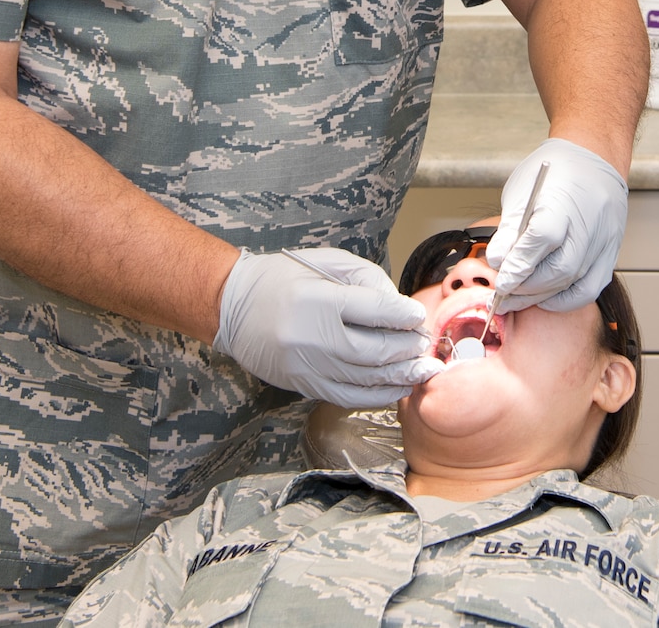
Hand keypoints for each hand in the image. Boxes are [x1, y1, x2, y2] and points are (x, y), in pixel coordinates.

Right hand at [214, 249, 439, 408]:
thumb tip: (401, 309)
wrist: (232, 307)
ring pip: (365, 378)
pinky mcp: (302, 385)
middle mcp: (311, 337)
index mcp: (317, 299)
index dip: (403, 315)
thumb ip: (367, 281)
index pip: (374, 311)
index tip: (419, 317)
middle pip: (375, 350)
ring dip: (401, 376)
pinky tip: (397, 388)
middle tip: (426, 344)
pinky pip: (348, 397)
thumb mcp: (326, 263)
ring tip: (423, 370)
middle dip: (408, 348)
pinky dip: (377, 395)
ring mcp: (306, 366)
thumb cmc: (282, 278)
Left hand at [490, 138, 627, 313]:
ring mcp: (605, 238)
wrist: (594, 158)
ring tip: (519, 296)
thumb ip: (510, 230)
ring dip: (543, 296)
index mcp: (564, 198)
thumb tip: (498, 262)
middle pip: (560, 267)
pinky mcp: (612, 250)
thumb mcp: (522, 191)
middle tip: (504, 292)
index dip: (519, 265)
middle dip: (528, 287)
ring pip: (575, 282)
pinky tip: (546, 295)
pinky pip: (592, 286)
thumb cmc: (556, 171)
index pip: (542, 238)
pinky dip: (567, 298)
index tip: (501, 281)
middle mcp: (590, 220)